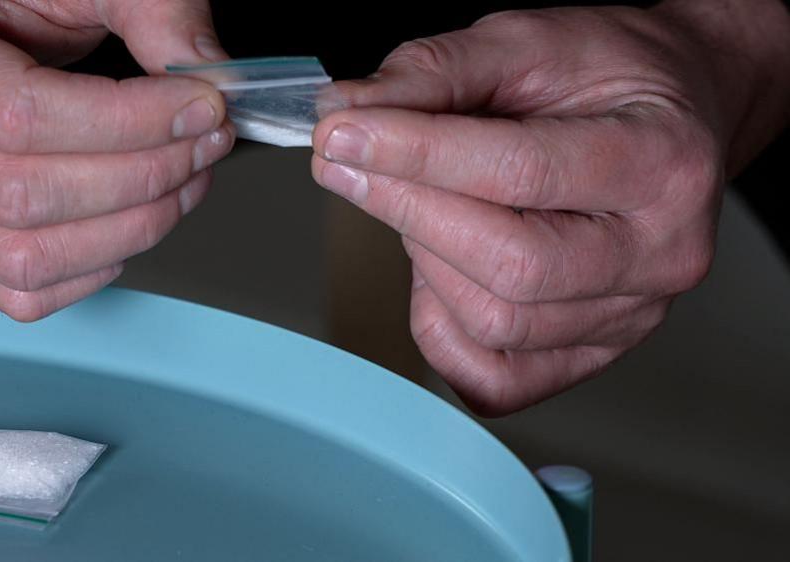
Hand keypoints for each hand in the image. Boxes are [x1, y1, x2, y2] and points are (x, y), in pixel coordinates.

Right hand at [0, 0, 234, 320]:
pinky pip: (20, 291)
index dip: (131, 122)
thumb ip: (146, 8)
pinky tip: (131, 223)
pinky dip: (93, 269)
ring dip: (131, 229)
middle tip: (204, 142)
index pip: (22, 116)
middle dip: (145, 176)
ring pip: (28, 258)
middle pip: (29, 197)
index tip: (199, 107)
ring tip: (183, 180)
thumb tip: (210, 73)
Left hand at [312, 2, 789, 413]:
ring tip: (420, 202)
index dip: (415, 154)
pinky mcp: (593, 355)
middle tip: (352, 162)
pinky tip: (441, 270)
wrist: (672, 117)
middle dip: (407, 210)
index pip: (521, 172)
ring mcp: (631, 316)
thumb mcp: (526, 41)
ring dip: (424, 260)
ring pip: (494, 322)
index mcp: (662, 162)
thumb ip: (435, 71)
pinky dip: (442, 328)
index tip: (339, 134)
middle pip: (509, 265)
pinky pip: (495, 380)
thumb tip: (344, 113)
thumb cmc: (606, 80)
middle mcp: (661, 253)